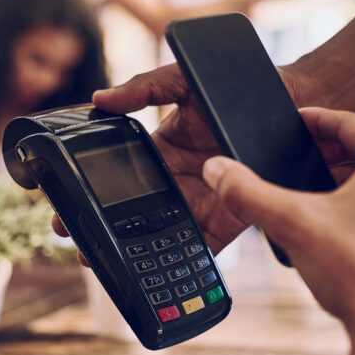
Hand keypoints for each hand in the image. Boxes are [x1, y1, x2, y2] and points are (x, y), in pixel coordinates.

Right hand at [87, 63, 309, 253]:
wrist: (289, 101)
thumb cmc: (233, 87)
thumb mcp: (182, 80)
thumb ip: (143, 88)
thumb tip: (100, 99)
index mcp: (159, 151)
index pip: (117, 178)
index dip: (90, 195)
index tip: (64, 210)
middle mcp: (175, 181)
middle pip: (133, 214)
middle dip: (105, 232)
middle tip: (79, 247)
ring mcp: (200, 201)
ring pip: (161, 234)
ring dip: (137, 253)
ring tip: (111, 266)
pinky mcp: (228, 218)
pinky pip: (202, 245)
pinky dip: (184, 262)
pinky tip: (163, 275)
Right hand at [201, 108, 354, 335]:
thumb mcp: (292, 224)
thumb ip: (247, 193)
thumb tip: (216, 169)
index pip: (350, 121)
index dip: (316, 120)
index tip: (295, 121)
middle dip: (333, 149)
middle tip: (302, 156)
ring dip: (352, 176)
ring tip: (318, 191)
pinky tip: (341, 226)